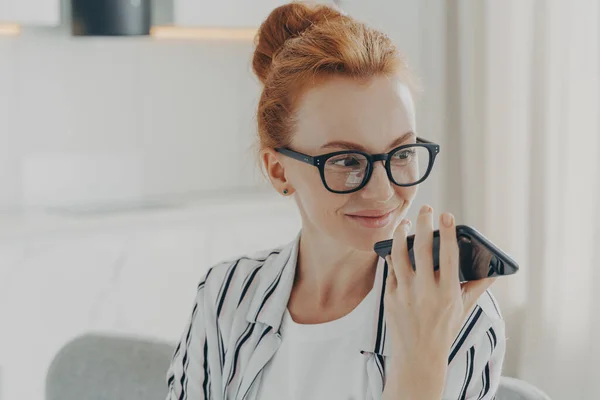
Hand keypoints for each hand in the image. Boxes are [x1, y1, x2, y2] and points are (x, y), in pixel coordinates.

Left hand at [382, 205, 495, 399]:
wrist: (418, 356)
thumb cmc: (443, 330)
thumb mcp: (463, 309)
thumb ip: (476, 288)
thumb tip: (493, 271)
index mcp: (447, 292)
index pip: (449, 256)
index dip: (448, 233)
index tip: (447, 215)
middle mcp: (426, 291)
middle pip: (421, 249)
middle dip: (423, 225)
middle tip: (425, 209)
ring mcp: (405, 293)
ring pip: (399, 255)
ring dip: (400, 235)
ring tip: (404, 222)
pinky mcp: (390, 297)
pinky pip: (389, 270)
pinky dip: (391, 255)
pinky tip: (393, 245)